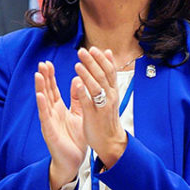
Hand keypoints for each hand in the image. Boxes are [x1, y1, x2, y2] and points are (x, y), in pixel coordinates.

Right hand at [34, 61, 86, 189]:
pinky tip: (40, 95)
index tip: (48, 63)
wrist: (72, 161)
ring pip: (43, 101)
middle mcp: (51, 113)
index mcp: (59, 109)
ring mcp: (49, 121)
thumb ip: (77, 99)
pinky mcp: (49, 130)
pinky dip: (42, 105)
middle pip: (46, 91)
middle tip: (41, 63)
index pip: (52, 89)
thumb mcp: (79, 115)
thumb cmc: (74, 140)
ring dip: (40, 87)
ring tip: (37, 74)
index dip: (50, 77)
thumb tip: (76, 80)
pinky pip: (45, 116)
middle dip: (44, 78)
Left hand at [72, 47, 127, 168]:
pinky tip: (77, 85)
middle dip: (92, 63)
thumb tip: (107, 53)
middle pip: (102, 76)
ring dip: (87, 75)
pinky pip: (89, 104)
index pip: (109, 71)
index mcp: (112, 91)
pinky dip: (84, 94)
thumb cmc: (107, 117)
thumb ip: (107, 75)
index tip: (93, 48)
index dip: (101, 59)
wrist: (110, 141)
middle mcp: (110, 97)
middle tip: (82, 51)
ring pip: (96, 88)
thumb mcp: (110, 94)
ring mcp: (102, 107)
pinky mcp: (94, 117)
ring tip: (77, 65)